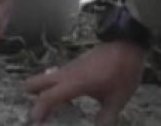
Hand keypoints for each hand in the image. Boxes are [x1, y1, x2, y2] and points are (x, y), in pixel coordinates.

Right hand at [26, 41, 145, 124]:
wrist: (128, 43)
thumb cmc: (122, 70)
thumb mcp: (117, 99)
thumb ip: (106, 118)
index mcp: (74, 83)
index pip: (48, 97)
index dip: (39, 112)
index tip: (36, 124)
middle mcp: (66, 74)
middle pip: (35, 83)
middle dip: (33, 100)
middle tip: (41, 117)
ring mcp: (68, 68)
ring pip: (45, 80)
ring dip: (45, 95)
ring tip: (55, 114)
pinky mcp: (74, 65)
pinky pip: (57, 78)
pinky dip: (56, 90)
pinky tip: (70, 102)